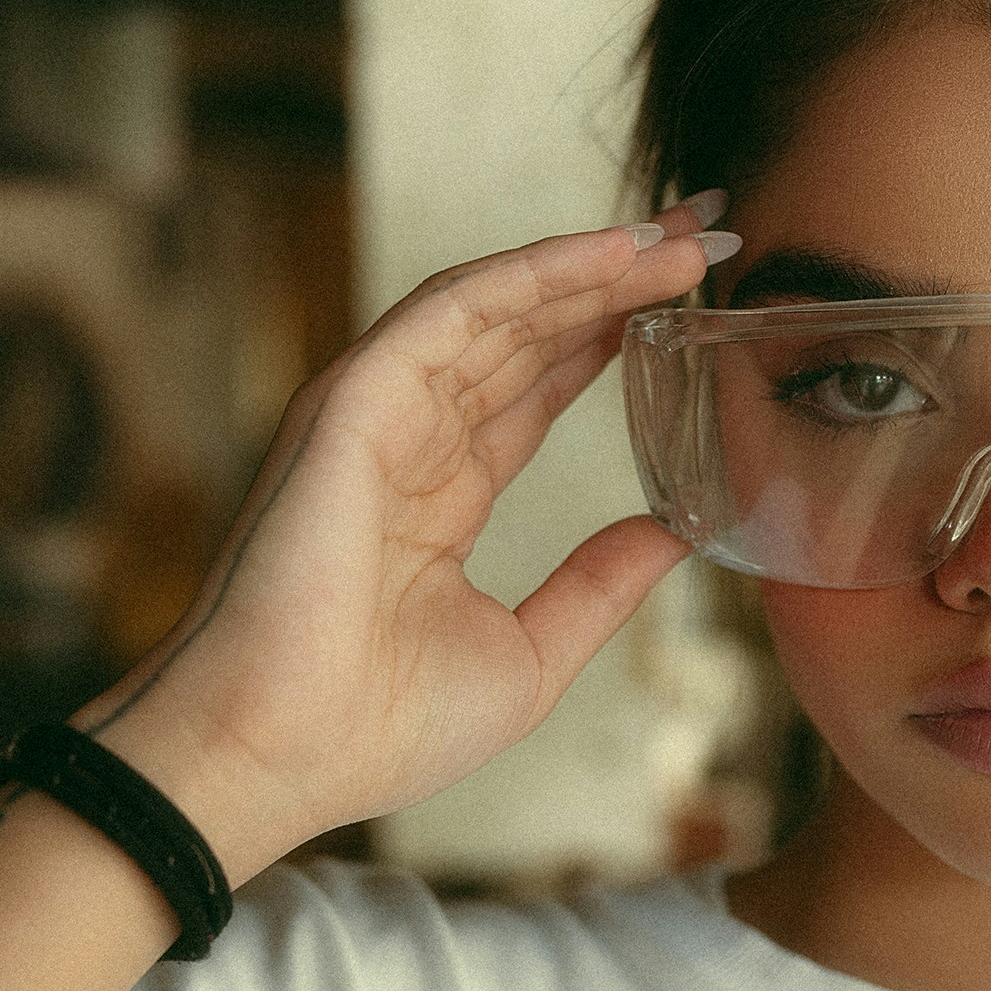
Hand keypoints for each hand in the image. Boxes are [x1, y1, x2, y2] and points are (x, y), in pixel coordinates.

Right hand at [73, 201, 732, 879]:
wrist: (281, 755)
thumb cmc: (379, 729)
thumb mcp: (532, 656)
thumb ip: (598, 585)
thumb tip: (673, 532)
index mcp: (439, 497)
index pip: (535, 390)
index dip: (610, 341)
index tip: (692, 307)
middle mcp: (408, 441)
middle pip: (525, 333)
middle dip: (617, 282)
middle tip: (709, 238)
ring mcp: (377, 413)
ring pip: (498, 307)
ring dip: (590, 264)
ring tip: (681, 234)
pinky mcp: (355, 400)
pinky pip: (454, 310)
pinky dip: (535, 272)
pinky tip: (611, 252)